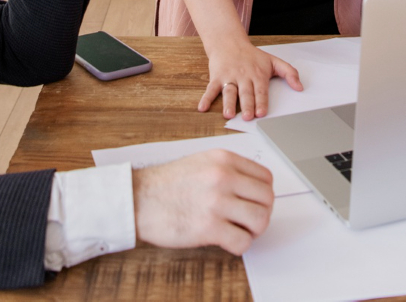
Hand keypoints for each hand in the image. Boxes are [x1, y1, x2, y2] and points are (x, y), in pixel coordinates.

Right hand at [133, 150, 273, 254]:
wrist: (138, 198)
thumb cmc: (166, 184)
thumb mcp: (201, 162)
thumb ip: (228, 170)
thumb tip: (252, 188)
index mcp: (224, 160)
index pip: (266, 177)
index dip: (263, 194)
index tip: (255, 203)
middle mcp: (224, 177)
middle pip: (267, 198)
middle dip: (262, 213)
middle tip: (250, 221)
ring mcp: (217, 202)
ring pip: (260, 220)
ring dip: (254, 231)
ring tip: (240, 231)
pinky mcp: (209, 227)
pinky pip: (242, 241)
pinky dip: (240, 245)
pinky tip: (227, 242)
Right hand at [199, 39, 301, 120]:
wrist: (229, 42)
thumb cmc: (252, 56)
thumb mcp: (273, 61)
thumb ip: (289, 73)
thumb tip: (300, 87)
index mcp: (257, 75)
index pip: (260, 91)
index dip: (261, 102)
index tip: (261, 113)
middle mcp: (243, 77)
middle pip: (245, 93)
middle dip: (247, 105)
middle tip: (247, 117)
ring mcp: (229, 77)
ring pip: (229, 92)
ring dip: (228, 103)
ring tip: (228, 114)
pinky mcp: (217, 77)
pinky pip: (211, 89)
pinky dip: (206, 98)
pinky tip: (202, 107)